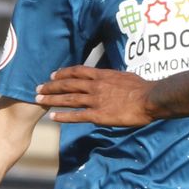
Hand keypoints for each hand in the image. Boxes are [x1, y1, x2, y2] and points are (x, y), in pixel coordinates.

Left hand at [36, 65, 155, 125]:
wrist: (149, 99)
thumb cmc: (142, 88)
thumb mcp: (124, 76)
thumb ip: (112, 78)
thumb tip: (109, 78)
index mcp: (101, 75)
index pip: (77, 71)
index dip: (63, 73)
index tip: (53, 75)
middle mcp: (95, 86)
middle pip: (68, 84)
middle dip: (51, 86)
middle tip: (38, 88)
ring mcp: (95, 100)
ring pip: (68, 99)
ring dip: (52, 99)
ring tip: (38, 100)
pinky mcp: (98, 115)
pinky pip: (77, 115)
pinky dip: (63, 116)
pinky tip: (52, 117)